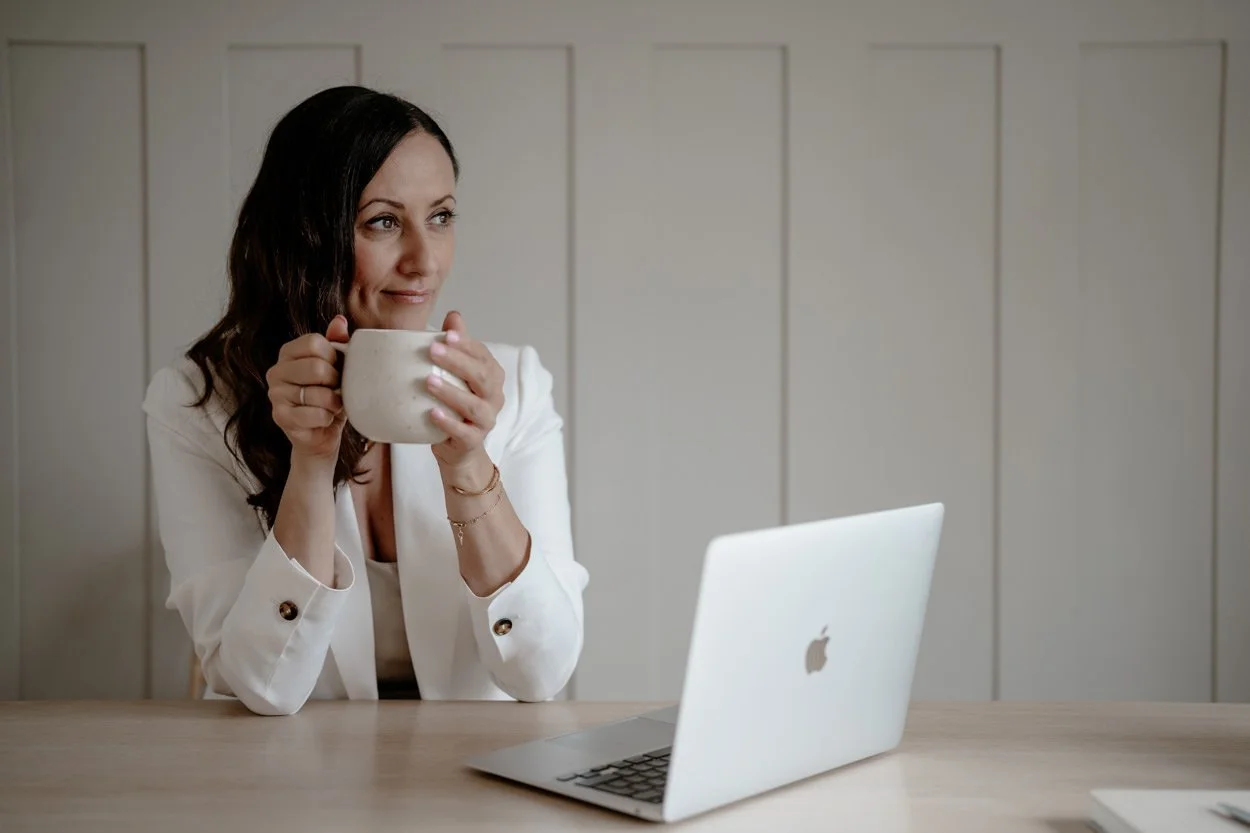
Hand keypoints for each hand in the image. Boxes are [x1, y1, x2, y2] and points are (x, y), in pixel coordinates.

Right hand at [265, 315, 349, 461]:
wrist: (321, 434)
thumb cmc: (330, 396)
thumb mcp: (337, 368)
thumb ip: (337, 343)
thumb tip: (340, 320)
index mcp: (289, 353)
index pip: (315, 342)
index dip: (335, 356)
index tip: (338, 368)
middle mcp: (276, 371)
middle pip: (317, 367)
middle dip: (336, 382)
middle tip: (337, 390)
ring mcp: (275, 394)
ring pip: (318, 393)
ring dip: (334, 403)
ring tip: (332, 405)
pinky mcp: (280, 417)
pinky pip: (315, 414)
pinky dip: (328, 418)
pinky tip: (324, 419)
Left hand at [427, 310, 504, 469]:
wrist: (459, 449)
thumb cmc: (456, 406)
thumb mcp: (456, 374)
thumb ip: (457, 346)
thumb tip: (454, 315)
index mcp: (491, 377)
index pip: (483, 356)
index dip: (467, 345)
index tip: (448, 334)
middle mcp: (494, 397)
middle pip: (482, 377)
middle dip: (458, 362)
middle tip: (433, 350)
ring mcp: (486, 421)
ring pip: (474, 406)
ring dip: (451, 392)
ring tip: (428, 380)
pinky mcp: (473, 441)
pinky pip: (464, 432)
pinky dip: (449, 422)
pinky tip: (432, 413)